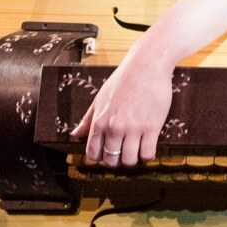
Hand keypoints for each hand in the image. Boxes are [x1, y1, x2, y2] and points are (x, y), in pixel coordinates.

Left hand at [71, 50, 173, 167]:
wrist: (147, 65)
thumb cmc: (123, 79)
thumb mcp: (100, 98)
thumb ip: (88, 119)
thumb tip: (75, 134)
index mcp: (100, 121)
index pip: (93, 153)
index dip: (99, 157)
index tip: (106, 154)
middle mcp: (114, 127)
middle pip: (111, 160)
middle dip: (116, 160)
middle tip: (122, 152)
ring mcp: (133, 128)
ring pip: (129, 160)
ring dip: (132, 159)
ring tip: (135, 149)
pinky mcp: (152, 127)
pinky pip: (148, 154)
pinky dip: (147, 155)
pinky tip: (147, 145)